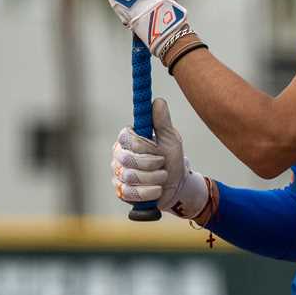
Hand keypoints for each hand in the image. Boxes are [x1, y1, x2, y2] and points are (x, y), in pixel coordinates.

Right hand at [110, 98, 216, 221]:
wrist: (177, 185)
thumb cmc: (172, 158)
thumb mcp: (170, 139)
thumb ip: (162, 121)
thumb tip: (158, 101)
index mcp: (128, 139)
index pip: (126, 138)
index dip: (143, 145)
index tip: (158, 149)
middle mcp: (119, 155)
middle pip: (128, 159)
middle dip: (152, 164)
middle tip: (163, 163)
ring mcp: (118, 174)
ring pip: (130, 177)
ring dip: (154, 178)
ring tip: (163, 176)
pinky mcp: (121, 192)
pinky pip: (130, 193)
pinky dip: (149, 192)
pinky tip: (157, 189)